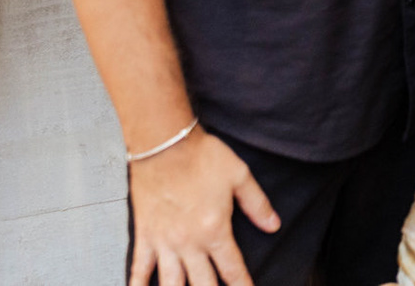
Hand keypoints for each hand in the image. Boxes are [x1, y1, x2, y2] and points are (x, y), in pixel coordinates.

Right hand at [127, 128, 279, 285]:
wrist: (164, 143)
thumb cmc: (203, 157)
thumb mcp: (239, 176)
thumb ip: (257, 205)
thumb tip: (274, 225)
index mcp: (215, 230)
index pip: (233, 270)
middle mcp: (190, 243)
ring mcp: (165, 242)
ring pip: (172, 285)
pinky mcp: (145, 236)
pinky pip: (140, 269)